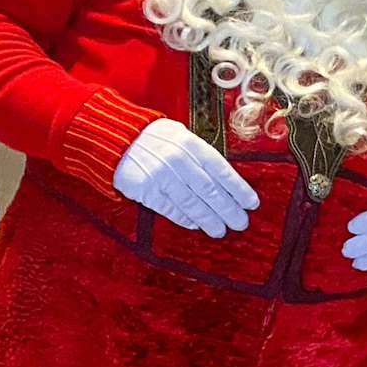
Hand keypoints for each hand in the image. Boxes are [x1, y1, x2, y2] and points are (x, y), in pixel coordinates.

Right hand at [112, 118, 258, 237]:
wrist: (114, 137)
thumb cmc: (152, 138)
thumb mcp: (179, 136)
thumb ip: (200, 155)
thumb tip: (225, 180)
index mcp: (192, 144)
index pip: (222, 170)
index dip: (239, 189)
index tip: (252, 204)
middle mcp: (179, 160)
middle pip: (210, 191)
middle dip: (228, 210)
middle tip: (241, 223)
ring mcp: (161, 175)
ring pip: (192, 203)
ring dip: (209, 219)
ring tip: (220, 231)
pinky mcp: (145, 189)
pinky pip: (169, 208)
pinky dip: (184, 218)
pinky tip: (195, 225)